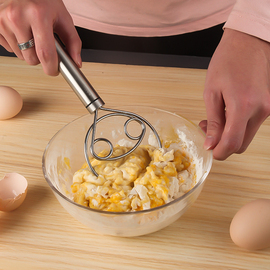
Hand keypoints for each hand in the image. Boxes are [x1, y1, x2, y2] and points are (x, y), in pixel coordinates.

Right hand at [0, 0, 81, 74]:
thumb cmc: (43, 0)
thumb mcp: (63, 17)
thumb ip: (73, 41)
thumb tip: (76, 62)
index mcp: (38, 15)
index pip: (45, 54)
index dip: (51, 68)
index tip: (54, 70)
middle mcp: (17, 17)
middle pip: (31, 59)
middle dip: (41, 58)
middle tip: (44, 44)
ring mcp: (3, 21)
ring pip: (21, 56)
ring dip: (29, 51)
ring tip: (32, 34)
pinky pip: (10, 49)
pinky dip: (18, 45)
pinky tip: (21, 32)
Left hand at [199, 28, 269, 159]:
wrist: (248, 43)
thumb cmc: (227, 62)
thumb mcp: (212, 92)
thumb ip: (213, 122)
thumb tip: (211, 143)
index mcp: (244, 106)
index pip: (233, 143)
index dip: (219, 152)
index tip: (209, 149)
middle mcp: (261, 111)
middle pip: (241, 144)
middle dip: (222, 144)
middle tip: (207, 130)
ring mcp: (267, 109)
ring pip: (246, 136)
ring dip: (229, 135)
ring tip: (213, 119)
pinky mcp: (268, 106)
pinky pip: (251, 125)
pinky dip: (237, 126)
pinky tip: (226, 114)